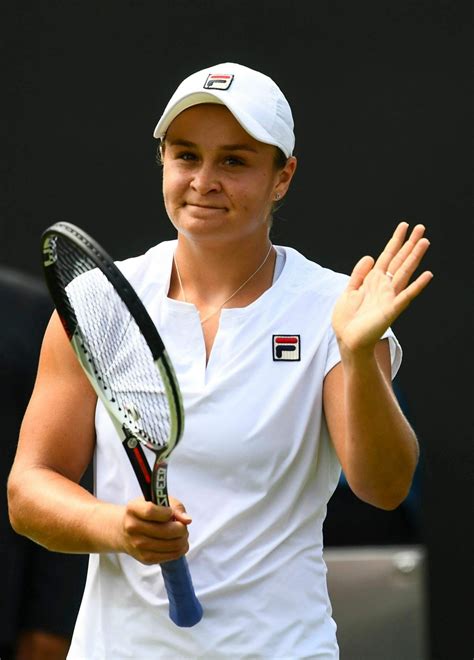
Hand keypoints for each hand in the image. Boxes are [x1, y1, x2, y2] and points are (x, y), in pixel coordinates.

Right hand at [119, 496, 191, 564]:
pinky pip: (170, 556)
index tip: (171, 512)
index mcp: (133, 509)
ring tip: (182, 534)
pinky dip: (180, 549)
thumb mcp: (158, 501)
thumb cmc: (147, 513)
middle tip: (183, 526)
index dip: (166, 512)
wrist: (125, 531)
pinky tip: (179, 543)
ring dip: (183, 539)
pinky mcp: (145, 558)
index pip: (150, 511)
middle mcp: (132, 528)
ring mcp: (137, 545)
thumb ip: (175, 507)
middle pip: (164, 531)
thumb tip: (187, 520)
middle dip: (181, 528)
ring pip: (171, 545)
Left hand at [332, 222, 432, 355]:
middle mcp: (384, 286)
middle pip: (399, 260)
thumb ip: (359, 274)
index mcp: (373, 281)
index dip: (395, 241)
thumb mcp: (349, 291)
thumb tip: (370, 256)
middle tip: (421, 227)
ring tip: (425, 242)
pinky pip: (406, 295)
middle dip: (409, 244)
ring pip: (405, 272)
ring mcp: (389, 297)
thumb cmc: (348, 319)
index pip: (387, 256)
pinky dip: (417, 286)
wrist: (347, 340)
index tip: (404, 226)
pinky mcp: (391, 310)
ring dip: (415, 257)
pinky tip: (428, 275)